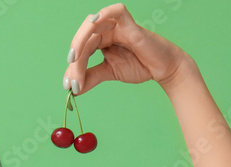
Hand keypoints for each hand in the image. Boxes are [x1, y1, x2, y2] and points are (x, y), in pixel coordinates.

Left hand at [63, 3, 192, 94]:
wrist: (162, 69)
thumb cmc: (138, 66)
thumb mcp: (109, 73)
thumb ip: (91, 78)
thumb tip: (72, 90)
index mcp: (100, 40)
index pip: (81, 49)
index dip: (73, 66)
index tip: (68, 86)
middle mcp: (106, 30)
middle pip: (83, 38)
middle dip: (74, 58)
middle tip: (70, 77)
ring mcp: (117, 25)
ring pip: (92, 25)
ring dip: (80, 41)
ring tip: (74, 59)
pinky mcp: (130, 24)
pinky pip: (116, 11)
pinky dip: (103, 14)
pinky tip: (92, 25)